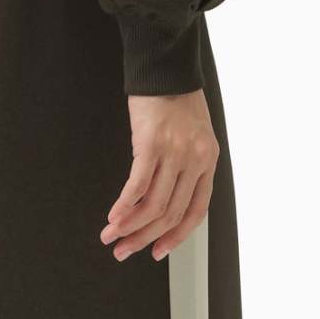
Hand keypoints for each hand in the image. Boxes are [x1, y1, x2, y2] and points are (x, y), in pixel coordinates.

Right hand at [101, 91, 218, 261]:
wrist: (165, 67)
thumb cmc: (176, 100)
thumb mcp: (194, 136)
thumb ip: (186, 167)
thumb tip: (164, 200)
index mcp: (208, 161)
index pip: (195, 212)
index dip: (176, 237)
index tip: (158, 251)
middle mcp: (195, 160)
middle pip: (170, 214)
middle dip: (144, 239)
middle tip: (124, 251)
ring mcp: (174, 152)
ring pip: (152, 205)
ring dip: (129, 227)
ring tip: (111, 237)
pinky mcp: (151, 143)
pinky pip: (136, 186)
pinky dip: (123, 206)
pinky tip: (113, 217)